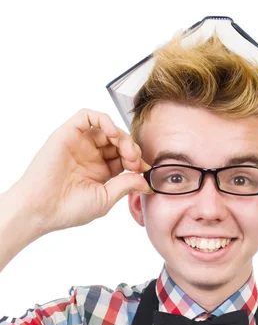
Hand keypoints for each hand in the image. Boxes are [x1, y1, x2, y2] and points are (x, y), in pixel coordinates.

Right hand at [10, 108, 151, 233]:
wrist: (42, 207)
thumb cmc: (70, 208)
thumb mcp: (106, 198)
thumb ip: (126, 185)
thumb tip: (147, 182)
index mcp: (101, 172)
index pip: (125, 158)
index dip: (137, 161)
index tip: (145, 170)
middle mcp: (91, 156)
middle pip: (119, 142)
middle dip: (132, 149)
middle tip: (135, 161)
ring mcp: (80, 144)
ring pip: (107, 128)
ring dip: (122, 136)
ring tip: (126, 151)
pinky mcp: (68, 133)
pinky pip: (87, 116)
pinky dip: (103, 119)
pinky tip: (113, 134)